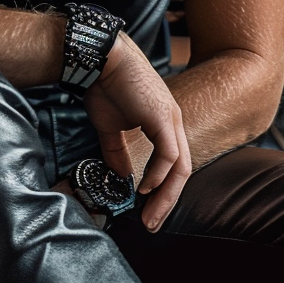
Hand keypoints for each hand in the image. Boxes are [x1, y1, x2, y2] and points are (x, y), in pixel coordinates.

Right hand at [82, 33, 190, 231]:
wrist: (102, 58)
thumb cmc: (107, 85)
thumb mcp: (111, 126)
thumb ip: (117, 152)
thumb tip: (123, 176)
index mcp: (163, 122)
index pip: (172, 163)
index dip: (163, 190)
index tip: (147, 211)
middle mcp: (172, 122)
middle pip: (182, 169)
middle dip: (167, 200)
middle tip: (152, 223)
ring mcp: (170, 119)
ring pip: (180, 165)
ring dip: (166, 195)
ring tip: (150, 215)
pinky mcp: (162, 117)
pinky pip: (168, 154)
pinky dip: (159, 175)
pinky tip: (145, 189)